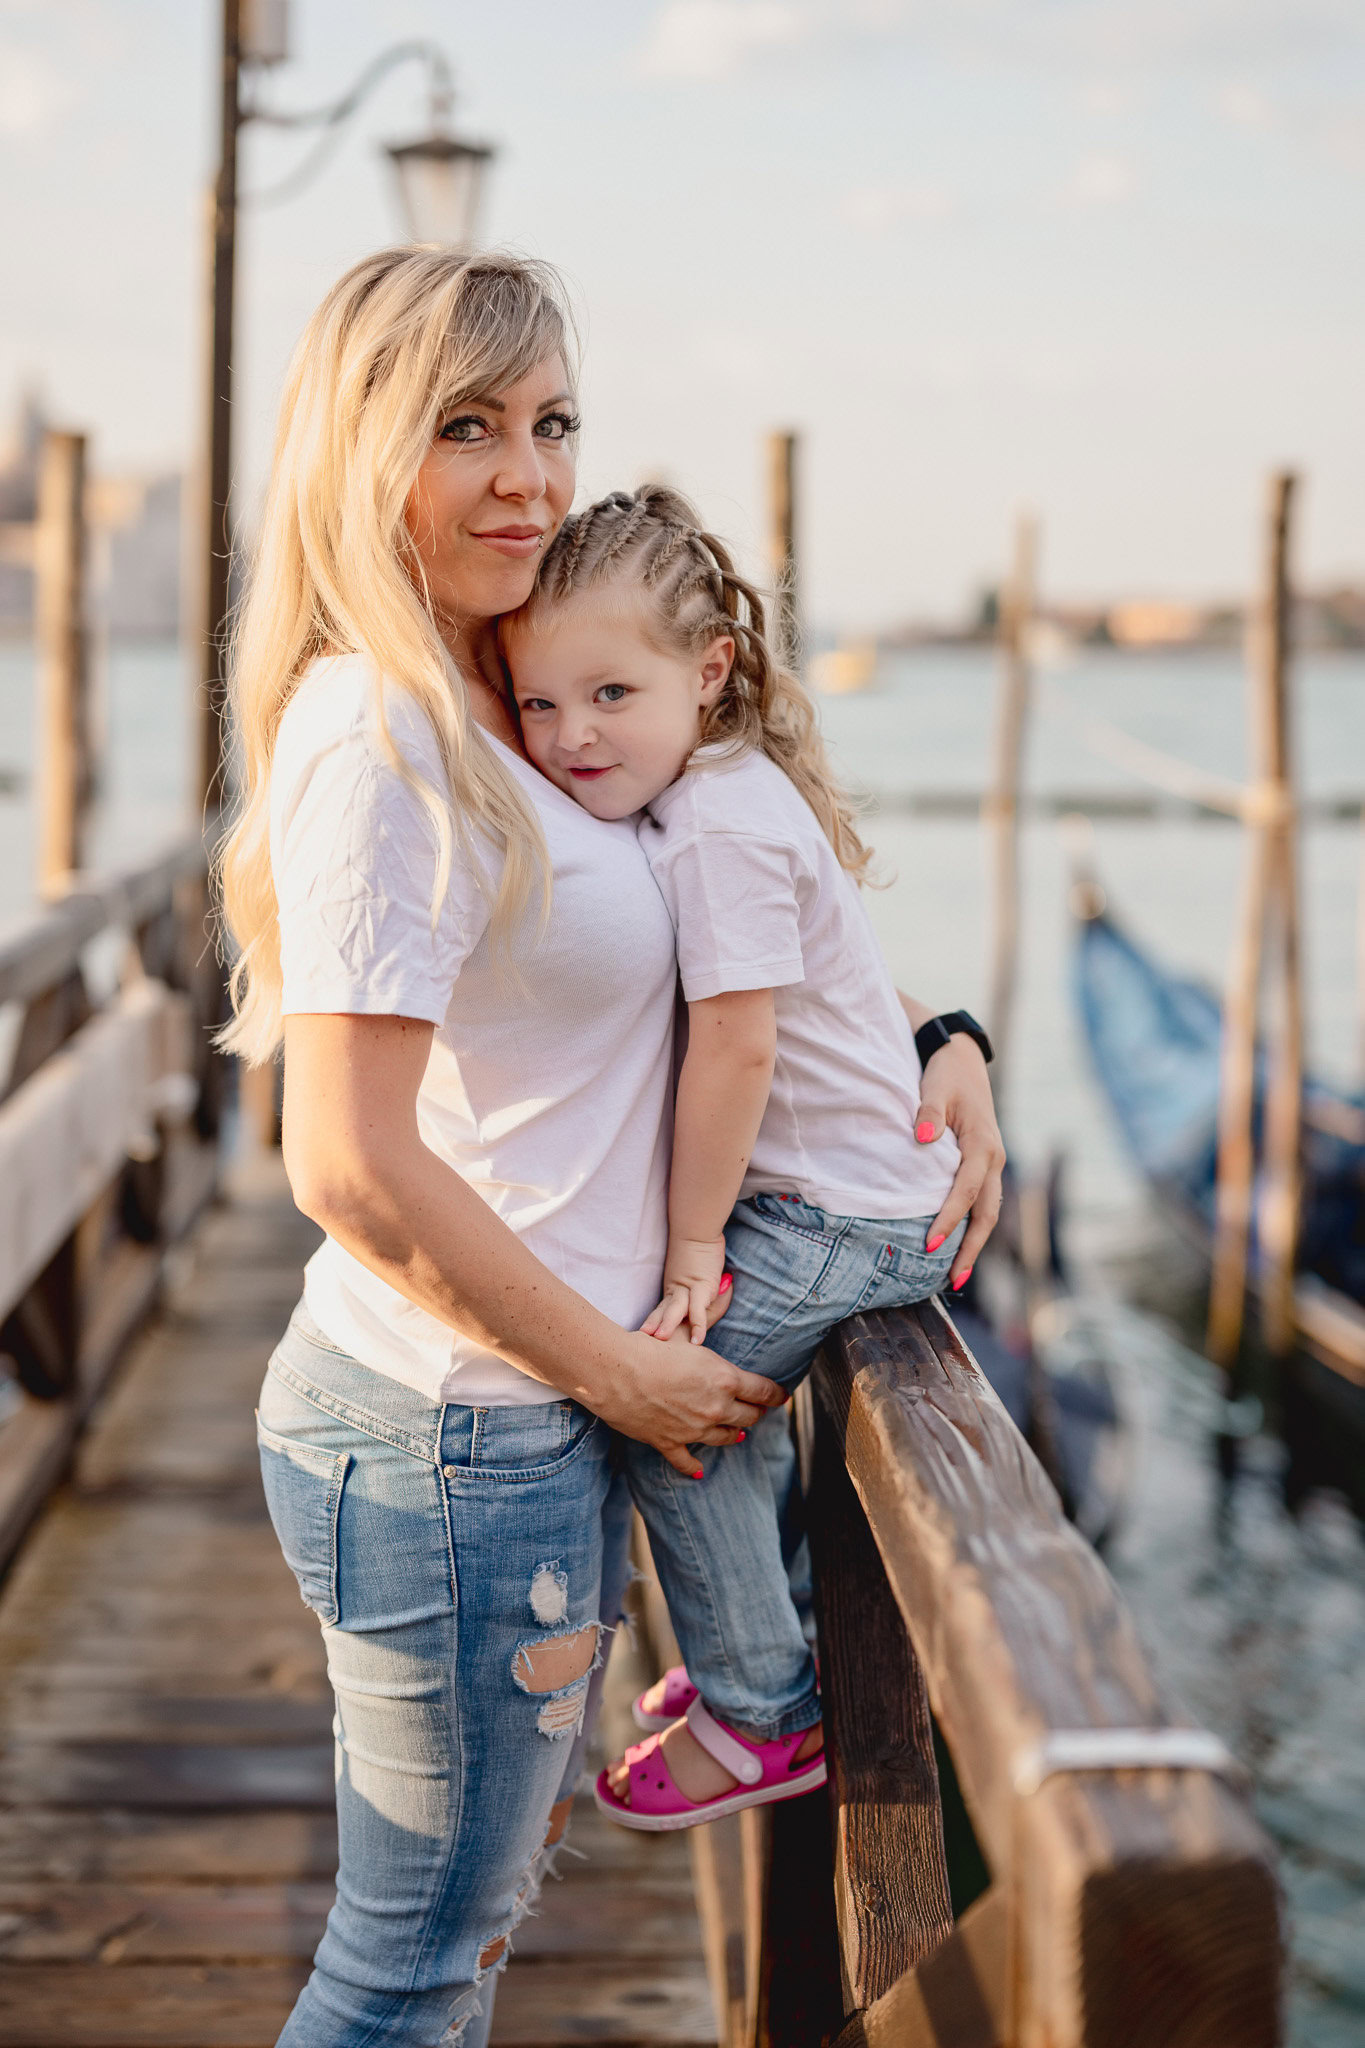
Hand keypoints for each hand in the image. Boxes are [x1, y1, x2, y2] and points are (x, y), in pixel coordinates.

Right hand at [589, 1325, 783, 1479]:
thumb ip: (713, 1310)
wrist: (615, 1372)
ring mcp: (693, 1429)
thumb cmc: (651, 1345)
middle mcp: (715, 1408)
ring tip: (737, 1434)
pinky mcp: (669, 1443)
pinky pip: (687, 1461)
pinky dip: (694, 1467)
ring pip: (725, 1438)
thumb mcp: (686, 1328)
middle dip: (756, 1413)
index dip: (776, 1395)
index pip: (763, 1391)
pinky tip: (700, 1472)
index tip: (782, 1397)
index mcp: (724, 1379)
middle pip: (748, 1417)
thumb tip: (729, 1283)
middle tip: (758, 1411)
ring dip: (733, 1434)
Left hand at [641, 1235, 727, 1344]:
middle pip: (664, 1310)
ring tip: (662, 1340)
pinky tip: (697, 1341)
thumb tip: (693, 1287)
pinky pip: (699, 1310)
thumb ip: (690, 1278)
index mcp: (674, 1285)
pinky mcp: (703, 1286)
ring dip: (668, 1325)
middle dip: (654, 1325)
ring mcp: (689, 1287)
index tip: (644, 1334)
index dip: (654, 1320)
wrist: (698, 1226)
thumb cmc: (697, 1243)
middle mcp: (678, 1288)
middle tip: (644, 1340)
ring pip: (675, 1310)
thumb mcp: (689, 1265)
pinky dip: (698, 1326)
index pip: (662, 1306)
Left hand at [914, 1035, 1005, 1290]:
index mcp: (983, 1144)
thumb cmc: (945, 1075)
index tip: (930, 1244)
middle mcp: (994, 1160)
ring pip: (988, 1213)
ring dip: (974, 1244)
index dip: (949, 1219)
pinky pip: (983, 1203)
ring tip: (955, 1277)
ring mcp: (993, 1165)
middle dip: (970, 1249)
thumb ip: (928, 1112)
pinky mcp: (985, 1166)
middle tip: (952, 1281)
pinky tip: (957, 1245)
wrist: (962, 1061)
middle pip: (987, 1214)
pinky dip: (972, 1227)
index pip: (966, 1191)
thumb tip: (924, 1136)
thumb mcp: (934, 1088)